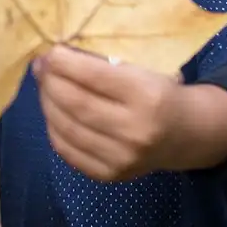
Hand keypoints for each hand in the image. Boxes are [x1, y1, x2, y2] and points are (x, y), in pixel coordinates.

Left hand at [35, 45, 184, 181]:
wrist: (185, 134)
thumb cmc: (159, 92)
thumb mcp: (142, 69)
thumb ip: (102, 64)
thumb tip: (54, 58)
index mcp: (147, 95)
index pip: (93, 76)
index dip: (64, 62)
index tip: (50, 52)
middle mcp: (135, 130)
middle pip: (75, 103)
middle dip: (50, 82)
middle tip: (40, 68)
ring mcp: (122, 158)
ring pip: (66, 128)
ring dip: (47, 103)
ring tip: (45, 87)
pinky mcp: (110, 175)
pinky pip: (68, 150)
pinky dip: (54, 128)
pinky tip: (54, 112)